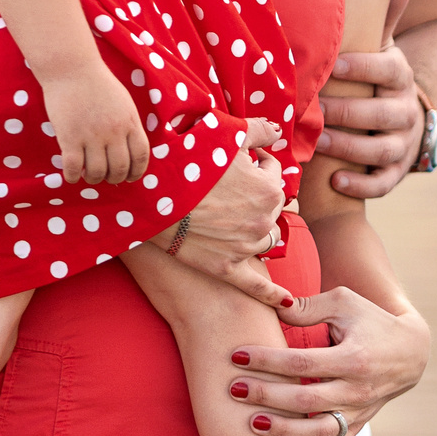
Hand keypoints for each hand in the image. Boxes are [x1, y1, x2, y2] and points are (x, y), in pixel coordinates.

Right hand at [40, 61, 148, 184]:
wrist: (72, 69)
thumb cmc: (99, 84)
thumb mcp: (125, 103)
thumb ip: (129, 124)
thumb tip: (130, 148)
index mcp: (130, 122)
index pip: (141, 155)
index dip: (138, 171)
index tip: (131, 177)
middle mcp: (114, 132)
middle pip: (120, 168)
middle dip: (115, 178)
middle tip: (108, 178)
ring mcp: (91, 135)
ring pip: (97, 172)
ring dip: (94, 179)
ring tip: (90, 176)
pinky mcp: (69, 137)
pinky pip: (73, 167)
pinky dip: (73, 176)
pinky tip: (72, 175)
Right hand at [155, 121, 294, 306]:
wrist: (150, 195)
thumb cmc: (186, 161)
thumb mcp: (225, 135)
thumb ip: (258, 131)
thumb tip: (277, 131)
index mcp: (269, 190)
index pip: (273, 174)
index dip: (257, 164)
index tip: (241, 161)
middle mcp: (263, 221)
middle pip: (272, 208)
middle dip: (258, 196)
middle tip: (232, 187)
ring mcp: (245, 247)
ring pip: (265, 240)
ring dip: (258, 229)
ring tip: (235, 217)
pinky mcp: (225, 268)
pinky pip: (256, 286)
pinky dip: (272, 295)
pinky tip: (286, 304)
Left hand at [230, 288, 429, 435]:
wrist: (410, 350)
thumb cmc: (371, 320)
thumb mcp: (344, 303)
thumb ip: (308, 307)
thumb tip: (273, 305)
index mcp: (352, 358)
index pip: (301, 363)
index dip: (266, 360)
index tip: (236, 355)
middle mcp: (357, 390)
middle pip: (305, 400)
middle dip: (266, 396)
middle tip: (234, 389)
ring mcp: (358, 411)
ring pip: (318, 430)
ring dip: (284, 431)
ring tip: (252, 423)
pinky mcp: (357, 425)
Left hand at [316, 46, 423, 200]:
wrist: (404, 118)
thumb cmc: (376, 78)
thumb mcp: (382, 47)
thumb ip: (384, 17)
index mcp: (400, 77)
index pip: (389, 70)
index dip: (363, 68)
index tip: (334, 66)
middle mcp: (406, 110)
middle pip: (385, 114)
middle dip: (349, 113)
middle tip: (316, 110)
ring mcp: (404, 143)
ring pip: (383, 150)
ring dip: (350, 148)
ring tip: (318, 143)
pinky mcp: (396, 170)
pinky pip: (385, 183)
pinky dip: (362, 186)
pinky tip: (336, 182)